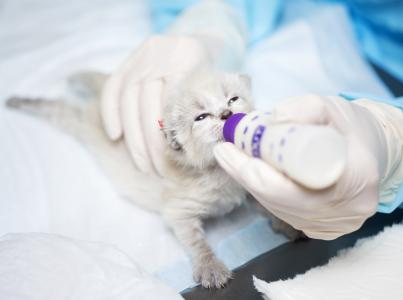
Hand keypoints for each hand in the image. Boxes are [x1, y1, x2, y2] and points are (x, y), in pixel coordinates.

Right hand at [101, 35, 209, 175]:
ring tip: (141, 163)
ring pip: (128, 98)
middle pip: (148, 103)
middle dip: (149, 143)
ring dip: (132, 137)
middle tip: (156, 170)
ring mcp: (144, 54)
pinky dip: (110, 113)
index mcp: (190, 58)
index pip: (172, 103)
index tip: (171, 163)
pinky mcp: (130, 58)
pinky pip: (112, 87)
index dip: (167, 137)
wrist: (206, 39)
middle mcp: (163, 53)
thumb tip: (197, 151)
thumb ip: (207, 110)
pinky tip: (115, 136)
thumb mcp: (218, 87)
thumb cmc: (213, 73)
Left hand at [214, 95, 392, 239]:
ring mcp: (332, 225)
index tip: (226, 148)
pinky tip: (255, 173)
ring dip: (251, 183)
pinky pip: (282, 211)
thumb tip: (268, 123)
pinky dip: (264, 192)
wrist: (370, 152)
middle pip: (275, 199)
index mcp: (353, 180)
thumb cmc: (349, 128)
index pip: (286, 185)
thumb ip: (302, 110)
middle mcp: (344, 212)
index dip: (249, 168)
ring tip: (235, 157)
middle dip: (243, 173)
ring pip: (276, 207)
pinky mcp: (321, 229)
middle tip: (223, 151)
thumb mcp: (330, 108)